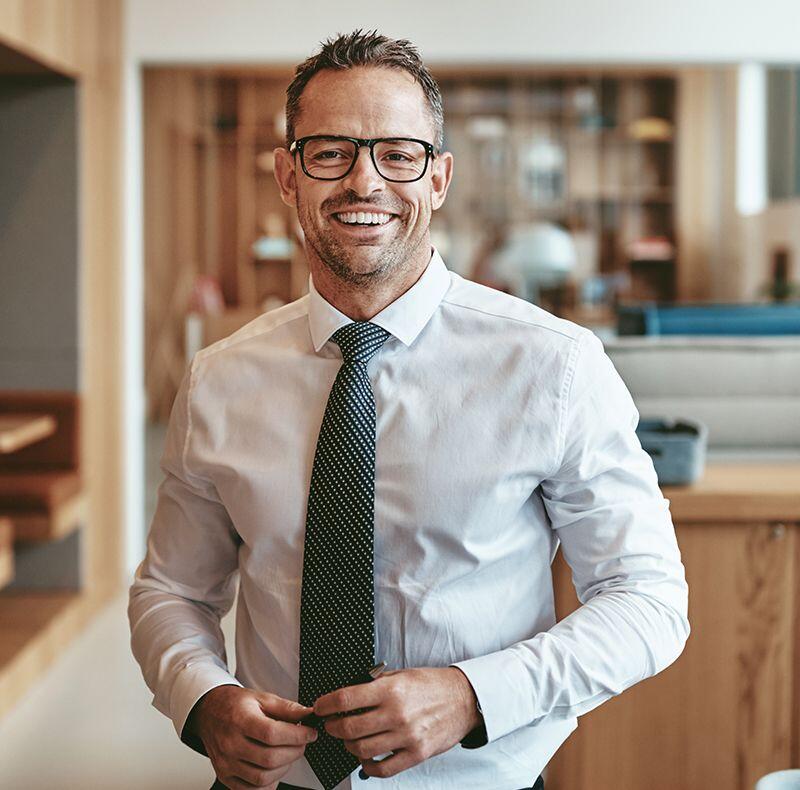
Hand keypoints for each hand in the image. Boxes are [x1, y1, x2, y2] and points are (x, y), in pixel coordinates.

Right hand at [187, 685, 317, 788]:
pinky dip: (268, 783)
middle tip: (302, 743)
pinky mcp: (225, 776)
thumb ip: (286, 707)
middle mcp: (230, 744)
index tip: (311, 733)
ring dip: (284, 768)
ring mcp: (226, 763)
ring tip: (289, 754)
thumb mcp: (262, 698)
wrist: (210, 713)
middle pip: (269, 759)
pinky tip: (274, 768)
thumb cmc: (236, 705)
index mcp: (240, 720)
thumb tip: (308, 715)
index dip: (296, 736)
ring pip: (261, 778)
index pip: (272, 734)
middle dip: (294, 752)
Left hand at [313, 667, 481, 778]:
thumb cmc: (431, 685)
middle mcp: (396, 713)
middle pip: (348, 728)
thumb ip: (375, 684)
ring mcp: (406, 736)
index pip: (346, 699)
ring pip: (361, 749)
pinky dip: (368, 766)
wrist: (463, 698)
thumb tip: (347, 696)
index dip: (326, 704)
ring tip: (348, 739)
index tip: (320, 706)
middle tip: (330, 724)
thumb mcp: (401, 674)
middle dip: (332, 727)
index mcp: (390, 689)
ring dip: (348, 746)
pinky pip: (382, 769)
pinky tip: (365, 758)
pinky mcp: (416, 754)